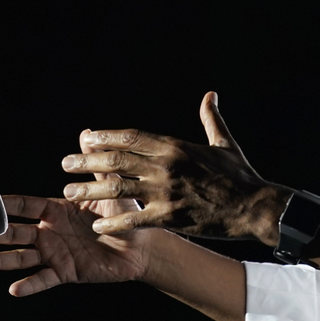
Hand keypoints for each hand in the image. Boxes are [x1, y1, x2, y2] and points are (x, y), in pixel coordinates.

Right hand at [0, 134, 155, 295]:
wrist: (141, 246)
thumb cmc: (124, 215)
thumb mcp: (109, 187)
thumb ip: (95, 164)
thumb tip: (87, 133)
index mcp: (56, 210)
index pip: (25, 205)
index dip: (6, 204)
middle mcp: (49, 232)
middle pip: (15, 231)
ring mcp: (55, 254)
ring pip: (21, 257)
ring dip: (0, 260)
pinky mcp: (65, 272)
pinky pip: (44, 279)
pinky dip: (29, 285)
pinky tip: (14, 288)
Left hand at [60, 92, 286, 242]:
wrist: (255, 206)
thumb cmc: (240, 175)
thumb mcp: (224, 143)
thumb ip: (211, 118)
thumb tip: (211, 95)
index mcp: (174, 145)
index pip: (130, 136)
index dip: (104, 137)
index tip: (85, 139)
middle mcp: (165, 166)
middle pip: (115, 160)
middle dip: (86, 162)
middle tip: (64, 165)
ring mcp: (165, 192)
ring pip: (118, 189)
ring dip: (90, 190)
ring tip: (69, 193)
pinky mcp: (170, 217)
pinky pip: (134, 219)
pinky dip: (114, 222)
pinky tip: (97, 225)